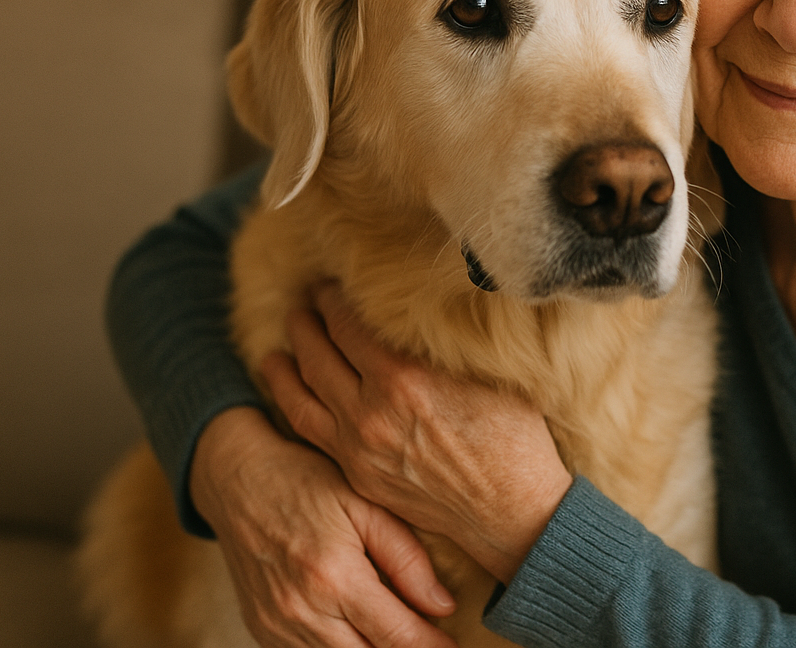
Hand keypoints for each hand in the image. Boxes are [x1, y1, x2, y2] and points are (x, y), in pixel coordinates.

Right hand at [190, 406, 457, 647]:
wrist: (237, 479)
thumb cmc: (308, 482)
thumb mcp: (365, 504)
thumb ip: (406, 557)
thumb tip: (444, 606)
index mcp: (334, 577)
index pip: (396, 635)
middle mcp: (301, 612)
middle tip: (434, 645)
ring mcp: (277, 627)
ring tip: (399, 640)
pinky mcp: (262, 631)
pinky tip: (360, 637)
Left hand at [262, 284, 572, 583]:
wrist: (509, 509)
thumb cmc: (513, 435)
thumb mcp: (488, 371)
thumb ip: (446, 341)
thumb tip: (427, 306)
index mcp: (403, 376)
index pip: (349, 324)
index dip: (334, 299)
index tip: (330, 284)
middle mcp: (370, 410)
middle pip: (318, 353)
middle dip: (307, 322)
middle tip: (305, 301)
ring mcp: (357, 446)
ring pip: (301, 394)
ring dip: (287, 362)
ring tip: (282, 343)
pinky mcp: (357, 472)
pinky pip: (310, 430)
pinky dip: (292, 403)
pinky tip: (289, 390)